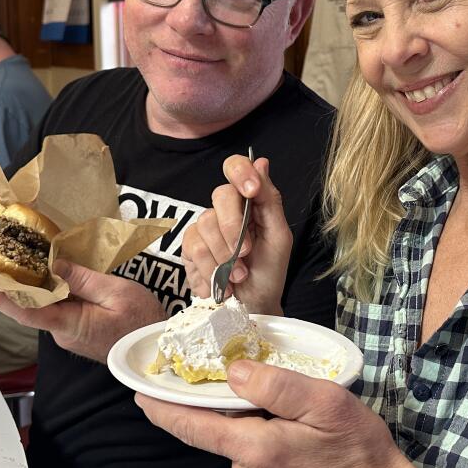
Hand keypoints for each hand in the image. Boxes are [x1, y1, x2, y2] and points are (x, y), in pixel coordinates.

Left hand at [0, 259, 163, 361]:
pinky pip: (59, 308)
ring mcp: (68, 334)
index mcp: (70, 324)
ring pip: (48, 305)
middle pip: (35, 305)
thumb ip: (82, 279)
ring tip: (33, 257)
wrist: (155, 348)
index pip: (29, 313)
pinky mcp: (75, 332)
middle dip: (23, 283)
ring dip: (42, 285)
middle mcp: (62, 333)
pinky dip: (56, 292)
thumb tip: (52, 265)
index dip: (5, 300)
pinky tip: (57, 273)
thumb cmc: (140, 321)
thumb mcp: (116, 292)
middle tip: (11, 255)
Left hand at [137, 360, 412, 467]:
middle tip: (235, 380)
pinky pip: (250, 462)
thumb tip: (235, 373)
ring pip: (236, 446)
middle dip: (221, 406)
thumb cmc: (359, 452)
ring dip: (248, 424)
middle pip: (217, 432)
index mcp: (256, 450)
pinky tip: (288, 434)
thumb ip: (276, 385)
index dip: (163, 407)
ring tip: (284, 410)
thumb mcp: (326, 403)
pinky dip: (258, 442)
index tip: (140, 392)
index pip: (193, 425)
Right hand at [182, 155, 291, 314]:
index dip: (240, 172)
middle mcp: (224, 209)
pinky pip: (193, 249)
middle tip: (246, 254)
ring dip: (225, 258)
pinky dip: (211, 271)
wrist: (253, 305)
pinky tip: (221, 283)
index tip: (250, 191)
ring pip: (205, 226)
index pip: (236, 167)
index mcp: (249, 200)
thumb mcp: (278, 237)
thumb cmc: (269, 271)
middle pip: (219, 195)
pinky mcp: (189, 248)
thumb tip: (261, 162)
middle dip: (234, 229)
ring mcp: (204, 227)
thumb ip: (269, 200)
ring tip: (238, 277)